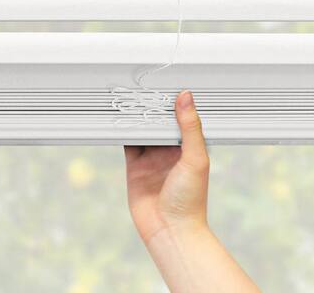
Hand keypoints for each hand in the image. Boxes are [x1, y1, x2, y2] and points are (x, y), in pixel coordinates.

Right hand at [124, 90, 209, 243]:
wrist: (170, 231)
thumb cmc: (191, 199)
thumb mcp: (195, 157)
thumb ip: (189, 127)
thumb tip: (186, 97)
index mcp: (189, 145)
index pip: (180, 116)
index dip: (173, 100)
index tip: (166, 82)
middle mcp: (170, 149)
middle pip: (159, 120)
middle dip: (152, 105)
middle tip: (143, 84)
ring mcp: (152, 157)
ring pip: (142, 128)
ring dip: (136, 115)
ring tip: (129, 94)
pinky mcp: (135, 166)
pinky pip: (128, 143)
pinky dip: (123, 130)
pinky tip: (118, 117)